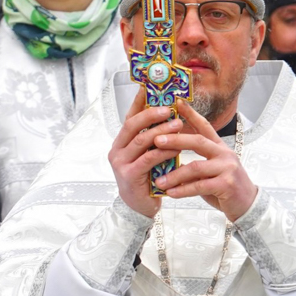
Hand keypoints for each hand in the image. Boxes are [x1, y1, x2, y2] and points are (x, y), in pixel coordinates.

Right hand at [108, 89, 182, 217]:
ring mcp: (120, 163)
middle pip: (132, 125)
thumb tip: (170, 116)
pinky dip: (164, 151)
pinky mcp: (129, 176)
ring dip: (161, 131)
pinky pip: (149, 158)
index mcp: (121, 143)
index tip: (148, 87)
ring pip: (141, 140)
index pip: (129, 117)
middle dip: (151, 114)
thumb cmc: (147, 180)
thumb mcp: (148, 155)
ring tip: (178, 125)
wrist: (139, 208)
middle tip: (169, 108)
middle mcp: (117, 150)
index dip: (138, 102)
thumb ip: (153, 139)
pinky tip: (176, 147)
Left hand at [151, 101, 258, 220]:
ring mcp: (227, 168)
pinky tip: (171, 193)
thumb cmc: (224, 186)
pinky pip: (200, 185)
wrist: (246, 204)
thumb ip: (194, 163)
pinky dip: (183, 190)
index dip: (191, 114)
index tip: (176, 102)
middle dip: (175, 140)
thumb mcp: (211, 169)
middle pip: (197, 141)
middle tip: (156, 140)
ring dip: (174, 175)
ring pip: (195, 167)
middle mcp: (224, 154)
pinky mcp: (227, 184)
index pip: (204, 126)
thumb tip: (169, 158)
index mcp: (219, 147)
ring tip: (159, 181)